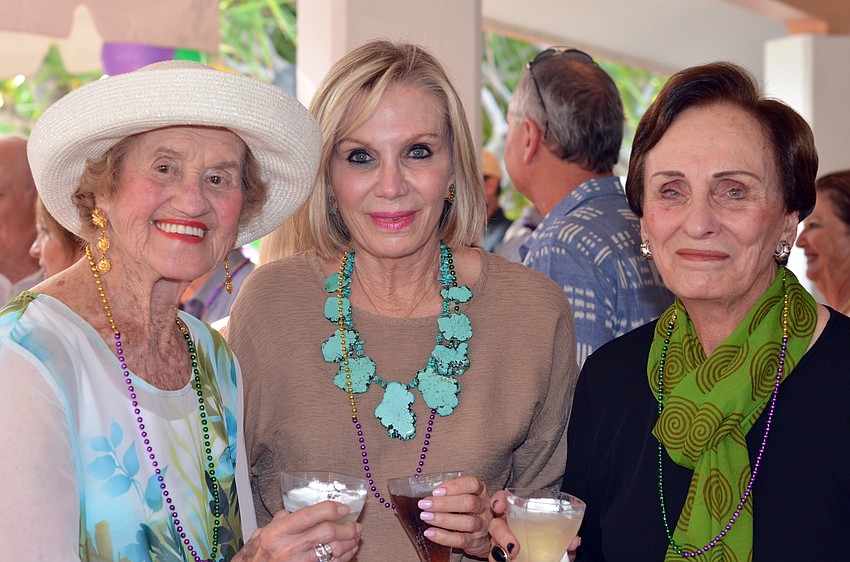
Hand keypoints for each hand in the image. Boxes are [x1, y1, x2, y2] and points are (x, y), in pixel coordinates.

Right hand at [235, 500, 361, 560]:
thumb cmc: (255, 557)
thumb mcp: (261, 534)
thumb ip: (278, 521)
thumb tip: (291, 511)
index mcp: (279, 532)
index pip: (310, 515)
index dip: (331, 509)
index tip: (343, 507)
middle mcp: (290, 546)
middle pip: (327, 532)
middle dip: (346, 527)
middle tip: (355, 524)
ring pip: (333, 550)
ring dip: (349, 542)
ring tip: (356, 536)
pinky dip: (344, 557)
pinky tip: (350, 551)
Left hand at [416, 475, 492, 558]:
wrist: (486, 534)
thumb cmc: (469, 510)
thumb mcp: (465, 496)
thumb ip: (451, 492)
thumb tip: (428, 493)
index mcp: (480, 492)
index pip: (472, 484)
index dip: (454, 486)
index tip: (436, 491)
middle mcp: (483, 507)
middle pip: (469, 503)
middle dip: (444, 503)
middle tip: (425, 504)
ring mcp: (481, 525)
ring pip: (466, 522)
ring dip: (443, 519)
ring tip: (426, 516)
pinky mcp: (476, 542)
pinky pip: (461, 540)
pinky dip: (444, 537)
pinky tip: (430, 532)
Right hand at [488, 490, 580, 561]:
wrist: (549, 556)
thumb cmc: (551, 541)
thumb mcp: (558, 536)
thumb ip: (566, 536)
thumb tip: (574, 542)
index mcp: (518, 513)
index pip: (504, 500)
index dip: (498, 500)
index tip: (499, 507)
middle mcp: (507, 526)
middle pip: (496, 525)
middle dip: (502, 535)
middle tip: (514, 547)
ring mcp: (502, 543)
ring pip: (493, 545)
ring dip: (499, 553)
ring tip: (511, 558)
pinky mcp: (503, 557)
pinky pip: (496, 559)